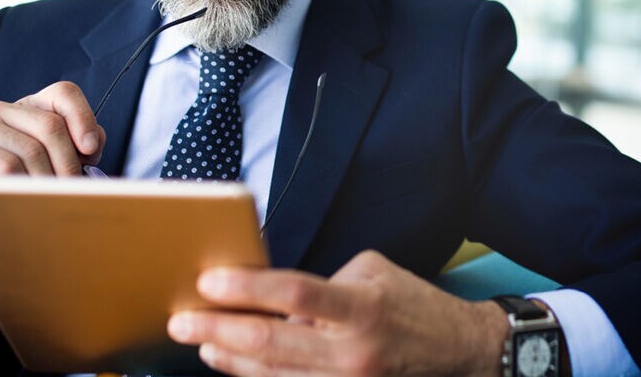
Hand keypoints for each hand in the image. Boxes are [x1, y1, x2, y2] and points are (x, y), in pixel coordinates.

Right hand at [0, 81, 105, 301]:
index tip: (91, 151)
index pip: (64, 94)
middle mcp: (0, 109)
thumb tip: (92, 144)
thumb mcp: (53, 163)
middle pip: (51, 125)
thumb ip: (77, 147)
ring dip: (47, 182)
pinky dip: (24, 187)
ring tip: (51, 203)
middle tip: (72, 192)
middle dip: (68, 163)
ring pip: (31, 150)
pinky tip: (27, 202)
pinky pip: (6, 167)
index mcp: (28, 107)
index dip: (83, 119)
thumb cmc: (21, 188)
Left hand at [168, 250, 506, 376]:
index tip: (208, 282)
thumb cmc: (410, 303)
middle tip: (180, 321)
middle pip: (271, 345)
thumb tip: (270, 298)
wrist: (459, 352)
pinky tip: (232, 367)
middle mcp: (352, 352)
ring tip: (201, 343)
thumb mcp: (370, 273)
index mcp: (361, 308)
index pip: (294, 295)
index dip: (247, 288)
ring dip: (230, 362)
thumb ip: (321, 284)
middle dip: (218, 332)